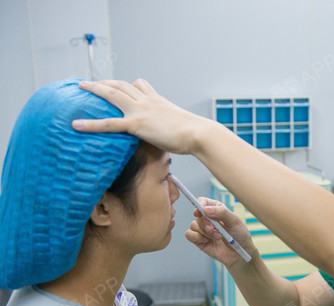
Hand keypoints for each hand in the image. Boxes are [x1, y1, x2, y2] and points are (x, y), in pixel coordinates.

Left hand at [72, 79, 213, 153]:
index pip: (139, 85)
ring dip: (94, 89)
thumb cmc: (194, 133)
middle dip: (104, 82)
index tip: (116, 83)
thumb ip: (171, 126)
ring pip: (112, 94)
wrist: (198, 133)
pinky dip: (91, 124)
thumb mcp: (180, 124)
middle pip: (121, 85)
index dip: (126, 84)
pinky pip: (109, 123)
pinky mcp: (137, 124)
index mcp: (158, 101)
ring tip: (80, 87)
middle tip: (89, 83)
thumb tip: (173, 136)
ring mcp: (141, 111)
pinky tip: (77, 125)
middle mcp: (147, 101)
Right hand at [186, 197, 257, 266]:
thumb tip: (205, 209)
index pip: (203, 201)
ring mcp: (203, 229)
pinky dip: (196, 237)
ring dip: (205, 232)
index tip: (202, 211)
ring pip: (193, 225)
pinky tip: (206, 241)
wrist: (239, 254)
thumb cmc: (240, 235)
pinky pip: (189, 234)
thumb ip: (221, 213)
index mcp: (217, 209)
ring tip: (217, 237)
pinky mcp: (198, 239)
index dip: (200, 204)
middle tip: (213, 229)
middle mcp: (208, 218)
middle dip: (204, 222)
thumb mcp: (235, 221)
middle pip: (197, 214)